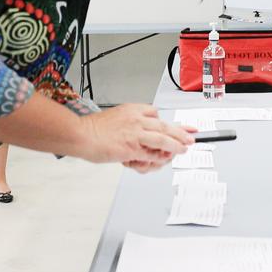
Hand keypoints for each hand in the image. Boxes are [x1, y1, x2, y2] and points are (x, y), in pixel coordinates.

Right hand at [79, 104, 193, 164]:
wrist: (81, 135)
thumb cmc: (92, 129)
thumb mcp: (114, 117)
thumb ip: (128, 124)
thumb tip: (138, 134)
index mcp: (132, 109)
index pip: (155, 113)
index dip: (167, 121)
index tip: (178, 124)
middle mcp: (136, 119)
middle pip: (165, 125)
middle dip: (181, 132)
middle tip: (191, 137)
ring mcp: (136, 134)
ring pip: (163, 139)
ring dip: (176, 145)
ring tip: (183, 149)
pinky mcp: (132, 148)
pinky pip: (151, 155)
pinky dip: (157, 159)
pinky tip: (161, 161)